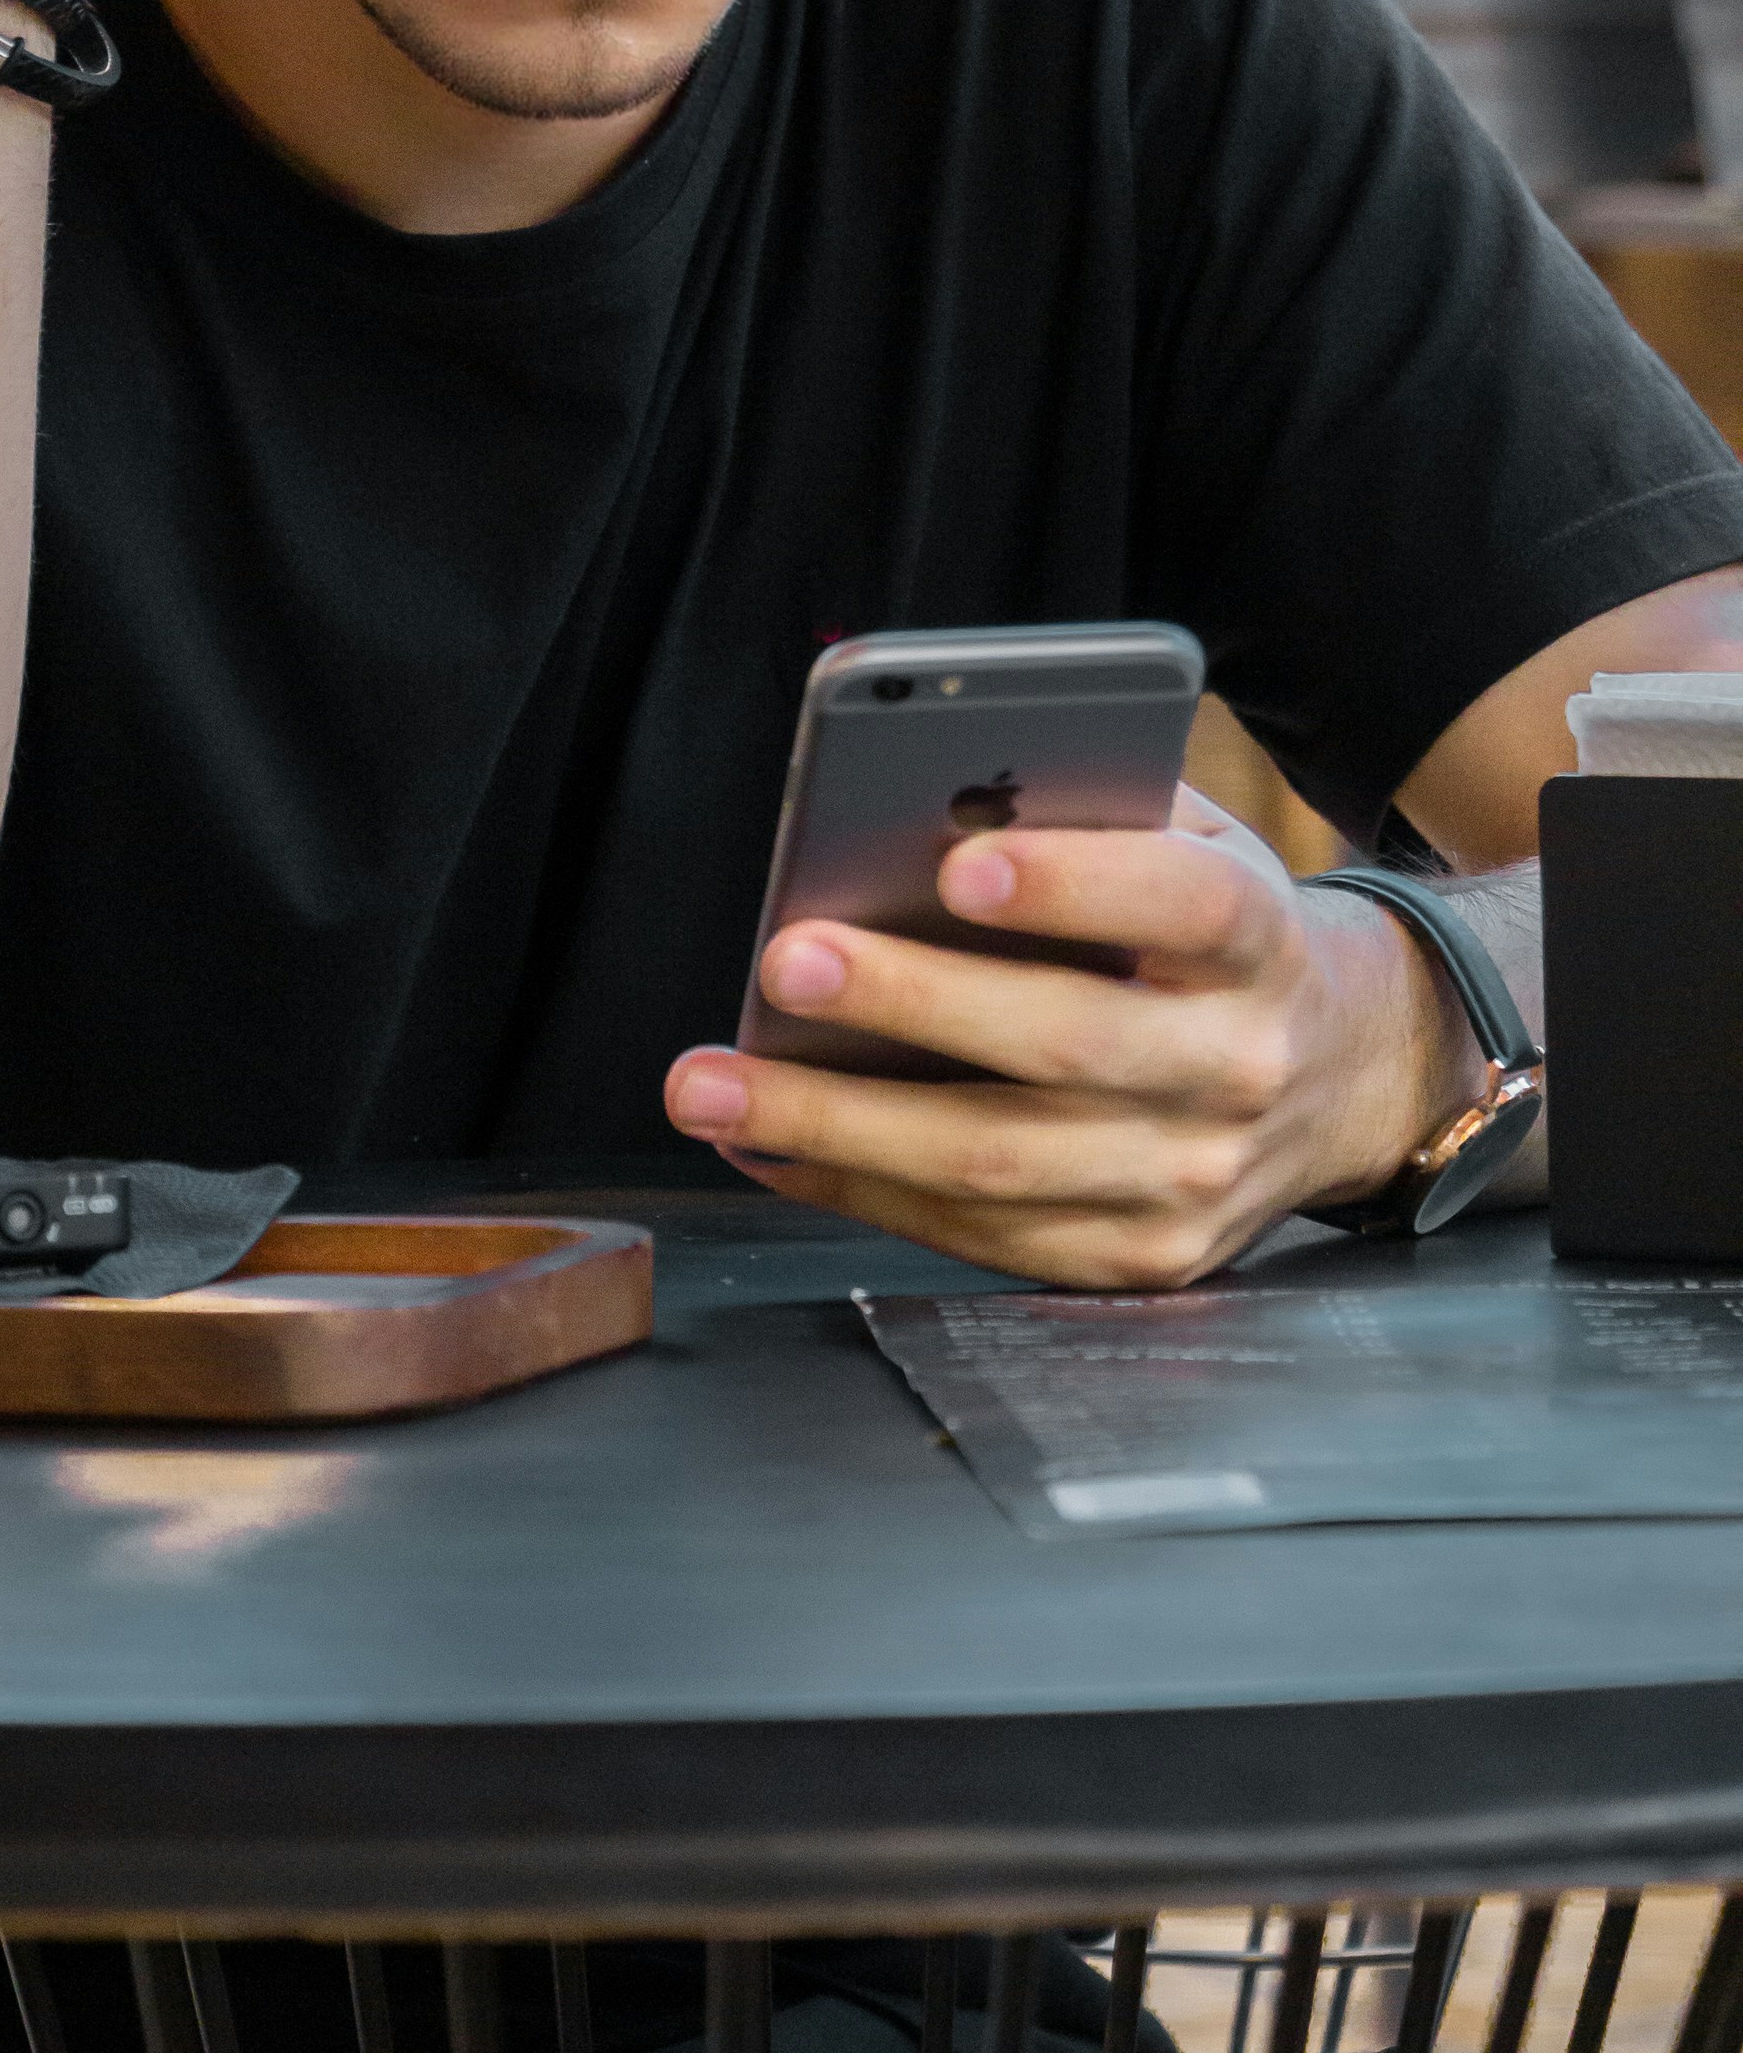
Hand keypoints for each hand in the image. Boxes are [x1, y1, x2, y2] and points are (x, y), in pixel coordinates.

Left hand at [663, 791, 1481, 1286]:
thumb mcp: (1193, 839)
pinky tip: (766, 1142)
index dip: (1071, 885)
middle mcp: (1234, 1065)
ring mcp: (1189, 1178)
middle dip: (912, 1003)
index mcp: (1256, 938)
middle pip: (1065, 1044)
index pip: (1180, 904)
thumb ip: (1092, 812)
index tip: (955, 864)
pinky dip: (856, 1188)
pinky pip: (980, 1235)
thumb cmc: (1212, 931)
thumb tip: (929, 796)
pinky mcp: (1138, 1256)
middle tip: (788, 960)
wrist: (1341, 1073)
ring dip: (837, 1124)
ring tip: (712, 1082)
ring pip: (997, 1162)